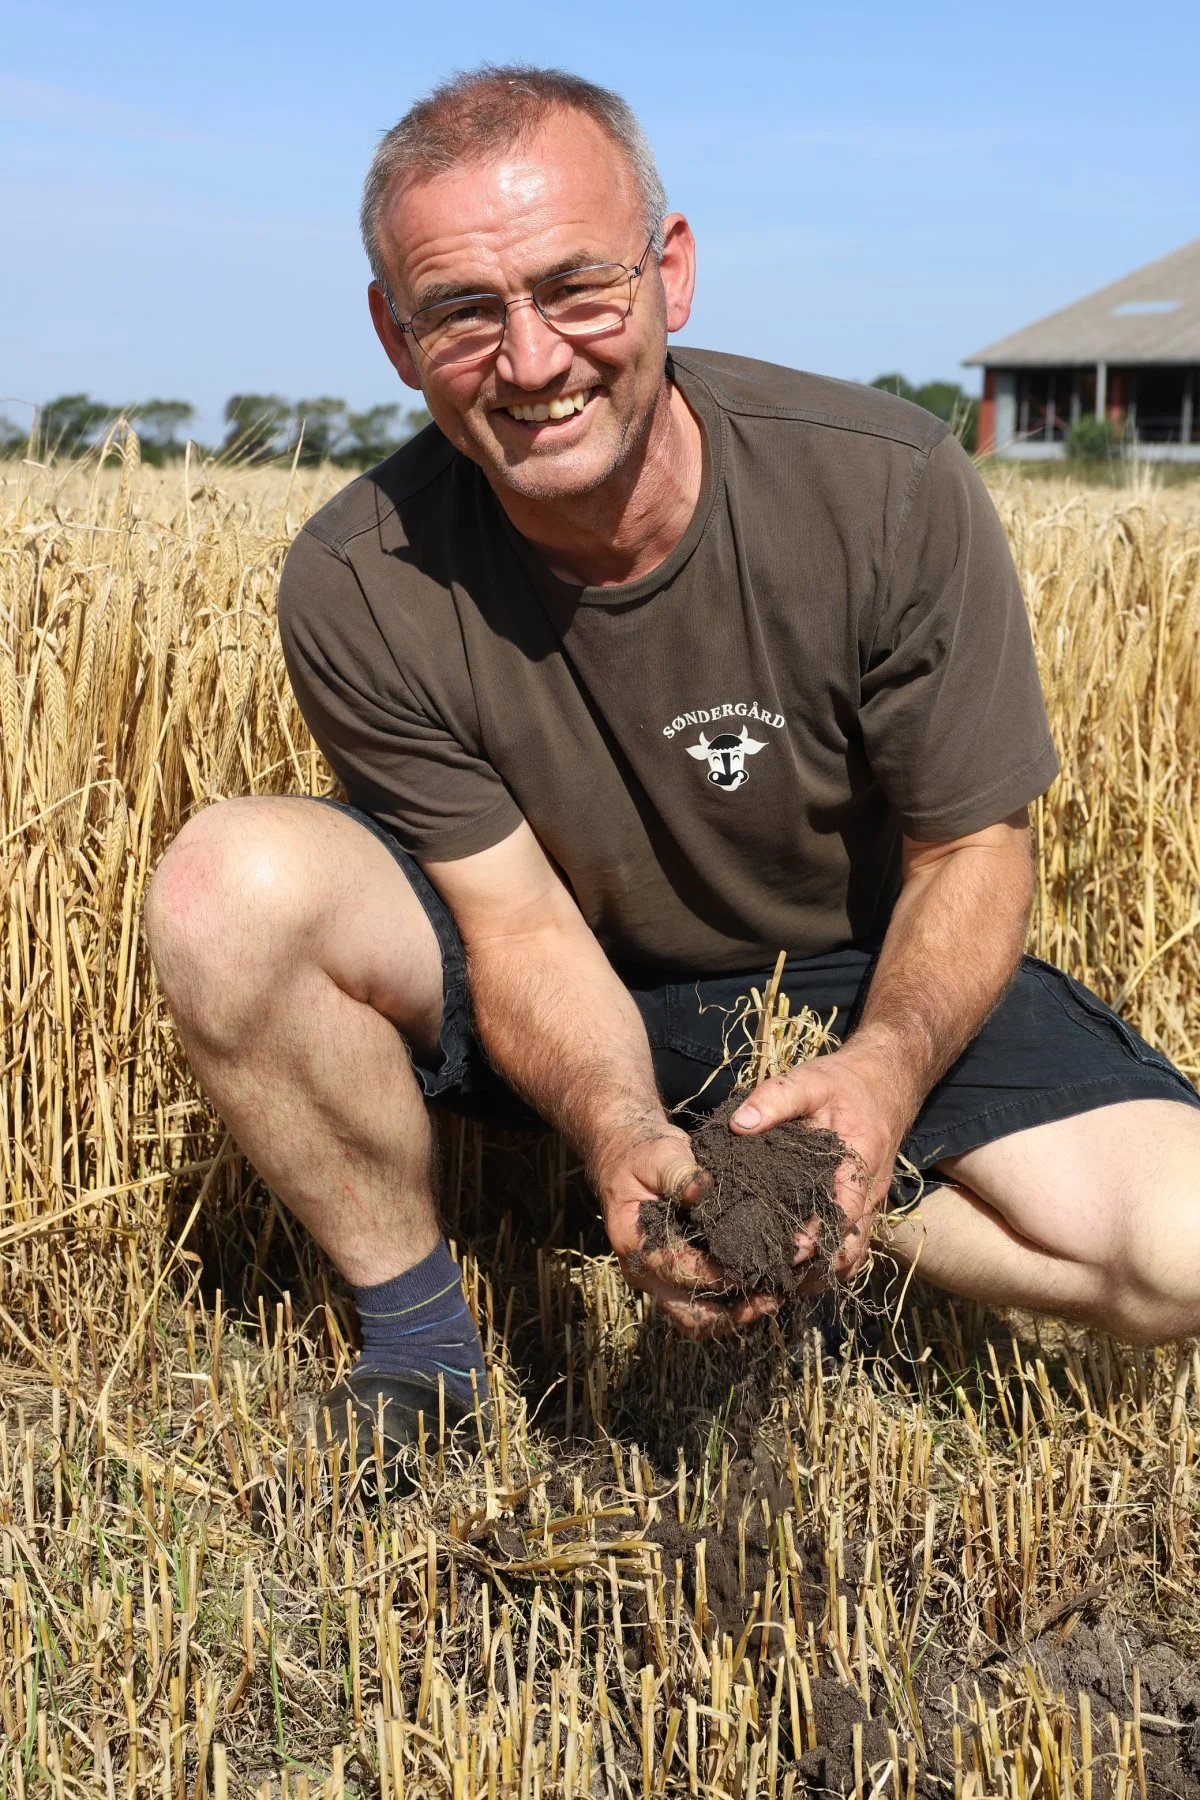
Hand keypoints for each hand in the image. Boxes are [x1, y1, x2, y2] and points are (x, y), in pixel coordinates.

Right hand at [590, 1124, 777, 1337]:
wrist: (624, 1154)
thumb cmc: (643, 1153)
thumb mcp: (660, 1154)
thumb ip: (680, 1174)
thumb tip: (701, 1192)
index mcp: (635, 1243)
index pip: (681, 1271)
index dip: (720, 1274)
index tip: (756, 1267)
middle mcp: (644, 1270)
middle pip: (689, 1315)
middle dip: (733, 1314)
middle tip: (772, 1299)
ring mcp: (658, 1277)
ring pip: (696, 1318)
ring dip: (734, 1314)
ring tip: (772, 1299)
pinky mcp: (673, 1275)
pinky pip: (701, 1302)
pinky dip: (730, 1302)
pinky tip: (760, 1286)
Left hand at [728, 1043, 905, 1286]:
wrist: (885, 1079)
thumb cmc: (846, 1083)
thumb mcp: (810, 1081)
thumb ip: (775, 1099)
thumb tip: (739, 1125)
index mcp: (859, 1167)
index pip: (842, 1218)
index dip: (814, 1242)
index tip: (782, 1255)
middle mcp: (869, 1194)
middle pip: (848, 1250)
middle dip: (813, 1272)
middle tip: (769, 1280)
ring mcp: (866, 1205)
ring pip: (849, 1256)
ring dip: (819, 1275)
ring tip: (776, 1285)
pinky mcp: (857, 1206)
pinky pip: (846, 1245)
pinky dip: (824, 1263)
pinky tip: (791, 1270)